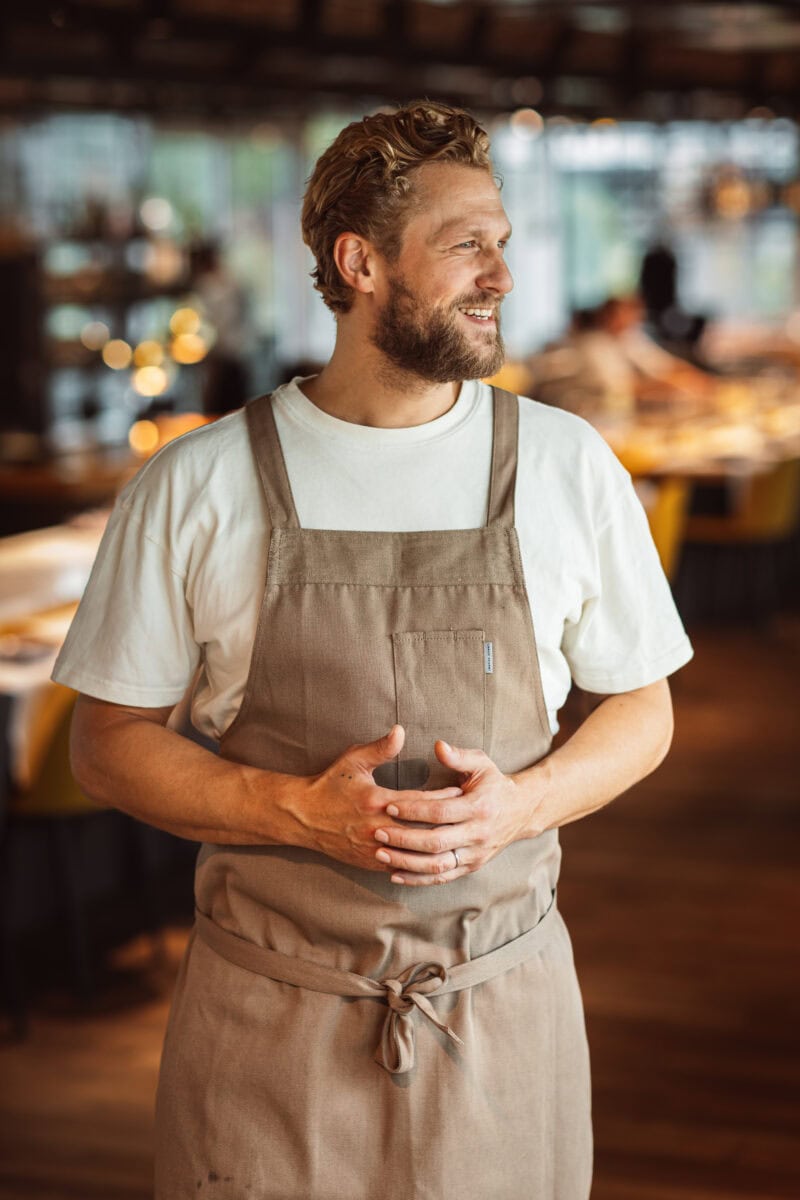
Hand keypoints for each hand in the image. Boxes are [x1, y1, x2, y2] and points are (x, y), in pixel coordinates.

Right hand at [285, 726, 461, 872]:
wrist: (303, 817)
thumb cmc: (330, 785)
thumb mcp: (353, 761)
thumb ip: (380, 748)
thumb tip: (401, 730)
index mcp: (377, 801)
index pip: (420, 800)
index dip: (443, 796)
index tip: (462, 790)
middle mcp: (377, 828)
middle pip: (422, 828)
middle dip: (447, 822)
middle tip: (468, 816)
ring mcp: (374, 849)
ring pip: (414, 853)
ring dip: (437, 846)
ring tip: (458, 837)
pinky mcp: (370, 862)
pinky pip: (402, 866)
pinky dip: (420, 863)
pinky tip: (436, 858)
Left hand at [371, 741, 540, 885]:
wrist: (520, 811)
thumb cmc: (494, 783)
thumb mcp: (481, 764)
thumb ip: (459, 756)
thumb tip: (438, 746)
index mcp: (479, 807)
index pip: (440, 812)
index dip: (413, 810)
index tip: (388, 806)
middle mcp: (478, 834)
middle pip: (436, 842)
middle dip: (404, 839)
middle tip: (377, 832)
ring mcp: (475, 854)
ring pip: (437, 865)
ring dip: (407, 862)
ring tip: (381, 854)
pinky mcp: (472, 867)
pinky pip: (442, 878)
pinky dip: (418, 879)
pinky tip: (395, 875)